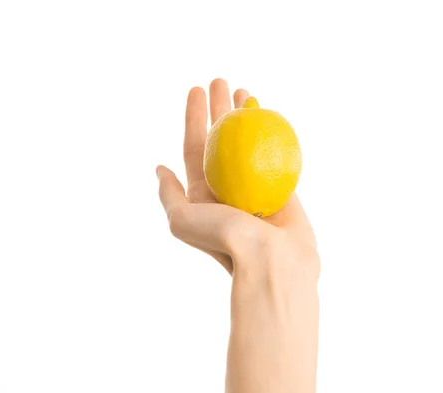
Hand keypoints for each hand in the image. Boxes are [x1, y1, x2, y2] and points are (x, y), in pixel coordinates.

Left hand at [156, 78, 317, 277]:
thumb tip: (160, 168)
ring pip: (249, 141)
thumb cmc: (224, 241)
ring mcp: (255, 184)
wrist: (272, 262)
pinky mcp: (281, 185)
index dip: (193, 118)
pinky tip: (269, 113)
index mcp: (203, 193)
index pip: (194, 147)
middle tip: (220, 81)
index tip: (197, 89)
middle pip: (221, 138)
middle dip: (219, 109)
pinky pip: (275, 151)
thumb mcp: (181, 221)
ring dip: (245, 115)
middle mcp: (227, 186)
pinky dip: (272, 131)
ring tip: (245, 91)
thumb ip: (170, 195)